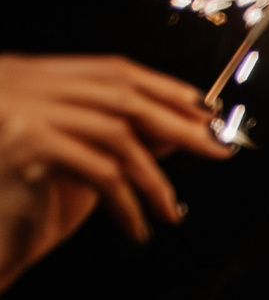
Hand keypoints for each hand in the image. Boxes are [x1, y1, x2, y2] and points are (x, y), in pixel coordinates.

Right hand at [0, 54, 228, 288]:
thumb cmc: (23, 206)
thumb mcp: (78, 162)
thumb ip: (119, 136)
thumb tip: (179, 125)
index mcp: (33, 78)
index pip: (112, 70)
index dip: (165, 88)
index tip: (206, 110)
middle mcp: (22, 85)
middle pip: (120, 95)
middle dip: (176, 123)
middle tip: (217, 148)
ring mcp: (20, 113)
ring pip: (115, 134)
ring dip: (154, 177)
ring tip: (170, 211)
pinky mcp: (24, 146)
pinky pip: (99, 170)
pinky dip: (127, 203)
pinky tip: (136, 228)